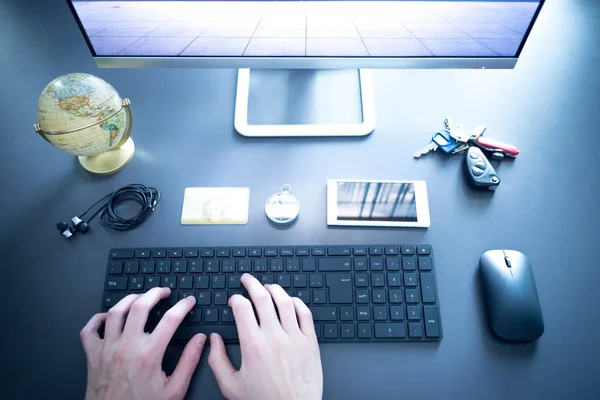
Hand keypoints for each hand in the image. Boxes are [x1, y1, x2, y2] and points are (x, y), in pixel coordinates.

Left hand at [80, 288, 205, 399]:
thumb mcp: (174, 390)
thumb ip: (189, 362)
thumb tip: (200, 340)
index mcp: (149, 355)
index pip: (171, 319)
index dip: (183, 306)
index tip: (188, 302)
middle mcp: (126, 347)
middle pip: (140, 306)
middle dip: (155, 293)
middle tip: (164, 292)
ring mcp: (107, 349)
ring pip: (115, 312)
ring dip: (129, 299)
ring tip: (140, 297)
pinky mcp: (92, 355)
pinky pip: (90, 329)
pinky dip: (97, 318)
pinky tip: (108, 316)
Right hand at [208, 274, 322, 399]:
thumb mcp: (230, 386)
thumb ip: (217, 360)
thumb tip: (213, 340)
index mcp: (253, 345)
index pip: (242, 308)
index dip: (236, 299)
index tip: (234, 300)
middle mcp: (274, 337)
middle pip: (263, 298)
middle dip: (252, 284)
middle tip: (248, 279)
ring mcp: (295, 338)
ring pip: (285, 302)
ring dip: (275, 289)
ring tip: (267, 287)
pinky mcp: (310, 343)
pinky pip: (305, 314)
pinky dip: (297, 303)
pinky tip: (291, 301)